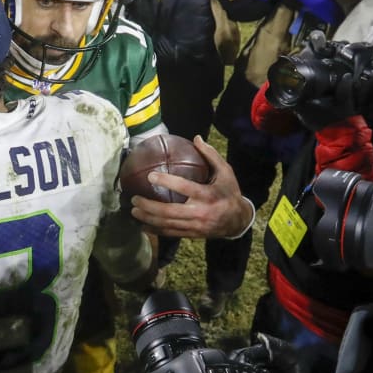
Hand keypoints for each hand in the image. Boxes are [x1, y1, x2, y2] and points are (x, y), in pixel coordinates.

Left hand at [129, 136, 252, 238]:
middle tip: (134, 198)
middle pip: (170, 211)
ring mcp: (196, 226)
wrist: (238, 220)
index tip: (150, 176)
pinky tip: (142, 225)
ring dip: (148, 219)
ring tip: (134, 211)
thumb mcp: (226, 172)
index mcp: (208, 195)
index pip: (185, 188)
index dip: (167, 182)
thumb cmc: (230, 192)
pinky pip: (171, 233)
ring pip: (168, 224)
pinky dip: (156, 230)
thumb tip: (196, 138)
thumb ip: (211, 155)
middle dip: (149, 206)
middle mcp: (201, 212)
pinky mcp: (192, 234)